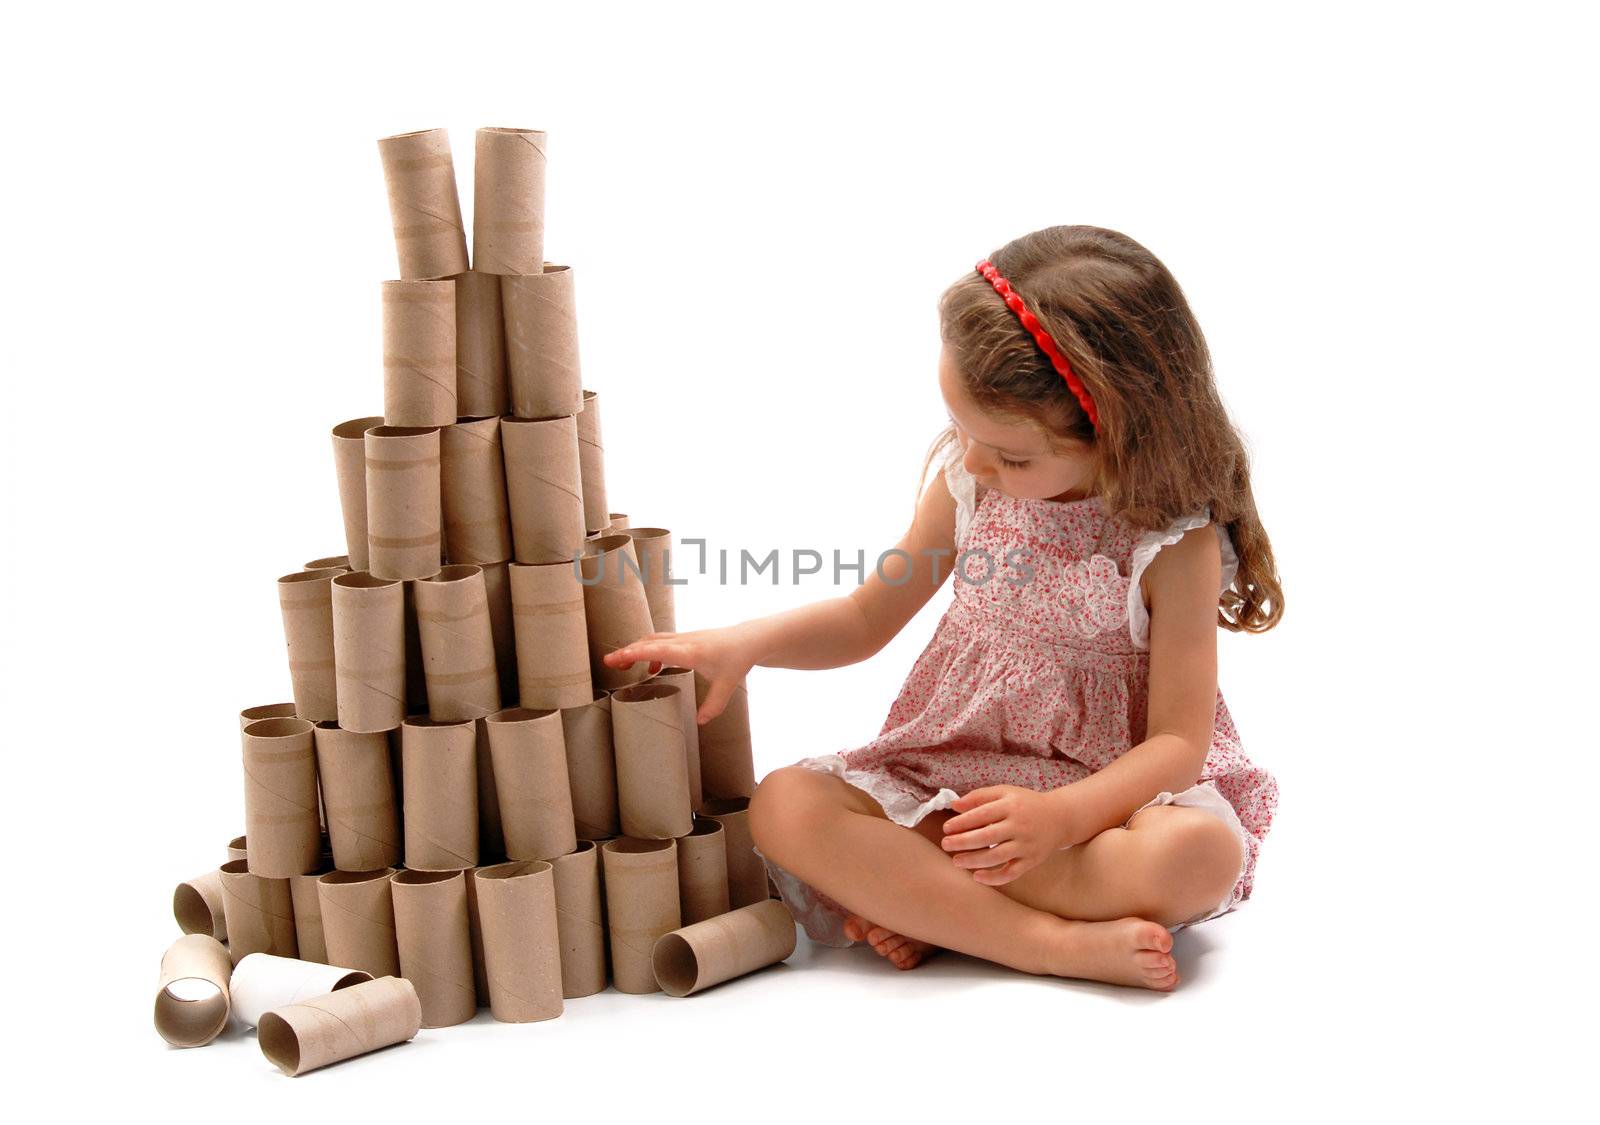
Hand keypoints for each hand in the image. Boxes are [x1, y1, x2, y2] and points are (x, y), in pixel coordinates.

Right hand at [600, 624, 758, 724]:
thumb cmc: (737, 659)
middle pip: (649, 642)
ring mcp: (684, 637)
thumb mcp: (727, 685)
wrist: (749, 639)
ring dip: (636, 649)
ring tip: (622, 665)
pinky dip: (651, 651)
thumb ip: (713, 705)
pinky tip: (653, 668)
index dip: (635, 653)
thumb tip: (700, 722)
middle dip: (627, 651)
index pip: (657, 649)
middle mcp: (684, 641)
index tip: (616, 659)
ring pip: (653, 639)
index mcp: (691, 651)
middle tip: (609, 663)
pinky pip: (662, 641)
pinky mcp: (686, 639)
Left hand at [939, 785, 1070, 885]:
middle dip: (963, 842)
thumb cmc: (1026, 803)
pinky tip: (977, 877)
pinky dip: (994, 878)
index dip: (962, 822)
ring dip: (974, 861)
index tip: (946, 828)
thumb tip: (954, 805)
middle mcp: (1020, 825)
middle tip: (945, 845)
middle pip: (987, 836)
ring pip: (997, 857)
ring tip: (956, 861)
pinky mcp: (1032, 861)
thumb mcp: (1005, 792)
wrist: (1060, 818)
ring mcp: (1027, 845)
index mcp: (1011, 805)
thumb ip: (979, 797)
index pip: (982, 814)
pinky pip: (1011, 873)